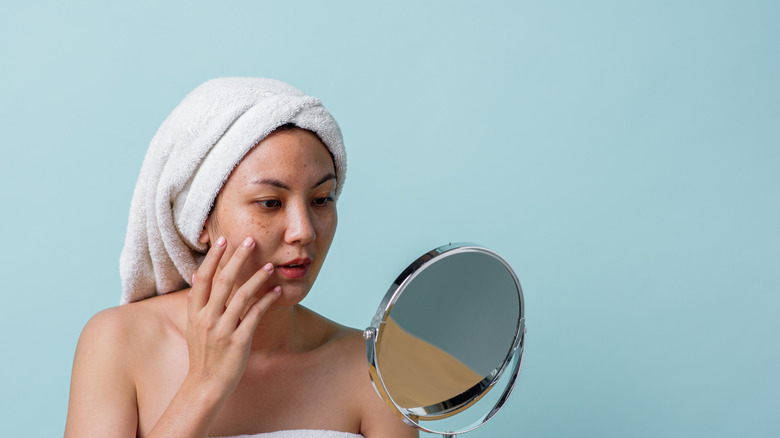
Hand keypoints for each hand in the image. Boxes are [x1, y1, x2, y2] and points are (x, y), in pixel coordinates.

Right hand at [185, 235, 280, 399]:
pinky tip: (276, 290)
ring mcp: (222, 330)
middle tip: (251, 240)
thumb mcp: (194, 326)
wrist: (205, 384)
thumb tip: (197, 276)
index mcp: (195, 312)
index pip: (203, 278)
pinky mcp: (238, 341)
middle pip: (223, 281)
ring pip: (242, 296)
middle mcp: (207, 318)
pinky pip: (255, 315)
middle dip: (238, 258)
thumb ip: (198, 302)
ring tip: (270, 265)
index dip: (213, 258)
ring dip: (257, 278)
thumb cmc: (203, 353)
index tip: (223, 240)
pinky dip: (267, 300)